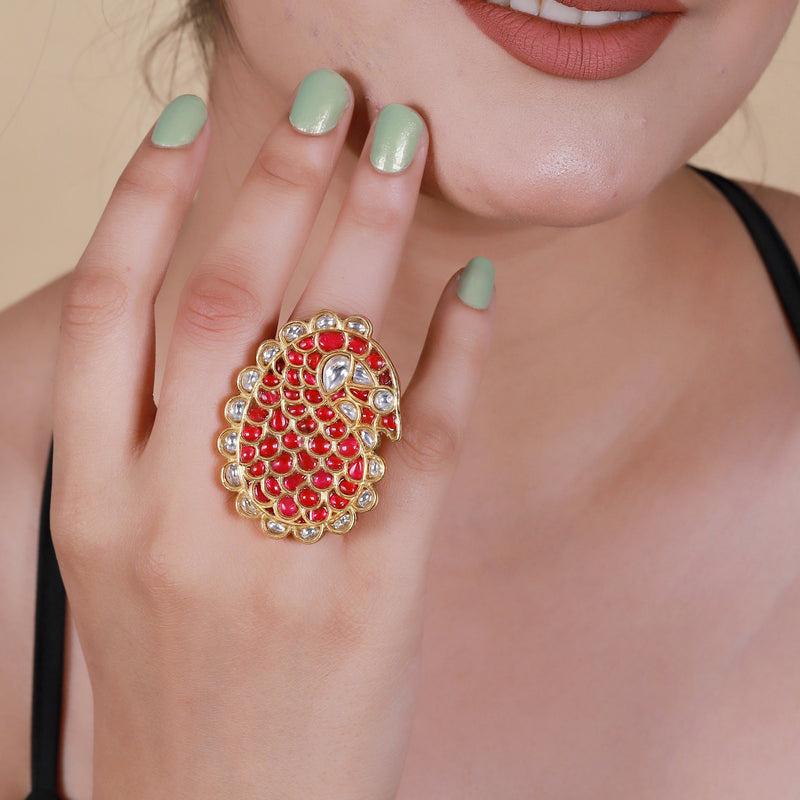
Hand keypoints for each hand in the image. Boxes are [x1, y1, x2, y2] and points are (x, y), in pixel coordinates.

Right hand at [51, 72, 493, 798]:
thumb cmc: (165, 676)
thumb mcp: (116, 556)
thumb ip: (148, 440)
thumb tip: (212, 306)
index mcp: (96, 501)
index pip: (111, 312)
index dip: (144, 201)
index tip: (190, 122)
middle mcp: (175, 518)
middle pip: (227, 306)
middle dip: (278, 185)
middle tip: (332, 102)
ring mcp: (274, 561)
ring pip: (324, 361)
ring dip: (368, 240)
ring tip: (401, 154)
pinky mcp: (369, 600)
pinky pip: (420, 453)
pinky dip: (450, 358)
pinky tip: (471, 288)